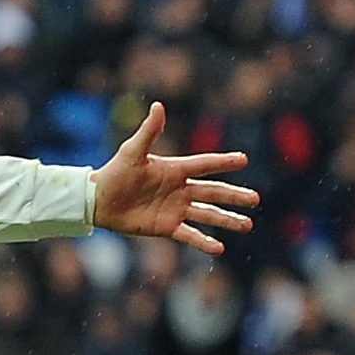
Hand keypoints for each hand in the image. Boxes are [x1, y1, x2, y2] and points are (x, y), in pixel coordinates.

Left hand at [91, 101, 257, 256]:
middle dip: (234, 196)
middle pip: (213, 192)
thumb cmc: (115, 172)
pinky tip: (219, 248)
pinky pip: (189, 235)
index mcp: (175, 169)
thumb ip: (149, 131)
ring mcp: (175, 209)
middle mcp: (180, 189)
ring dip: (227, 219)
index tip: (243, 160)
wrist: (98, 201)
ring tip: (248, 224)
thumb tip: (158, 105)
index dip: (223, 162)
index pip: (205, 165)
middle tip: (255, 199)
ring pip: (208, 214)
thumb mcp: (132, 151)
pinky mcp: (167, 227)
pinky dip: (203, 242)